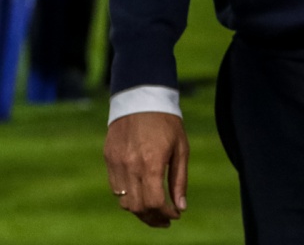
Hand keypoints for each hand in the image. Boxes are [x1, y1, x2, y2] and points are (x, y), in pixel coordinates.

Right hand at [104, 112, 188, 227]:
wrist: (141, 96)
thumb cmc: (166, 121)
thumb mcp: (181, 148)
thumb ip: (179, 180)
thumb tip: (181, 208)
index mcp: (152, 163)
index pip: (154, 203)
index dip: (165, 214)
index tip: (174, 216)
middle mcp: (131, 166)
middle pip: (138, 207)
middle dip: (153, 218)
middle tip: (165, 220)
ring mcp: (117, 163)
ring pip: (124, 202)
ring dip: (139, 211)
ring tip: (153, 210)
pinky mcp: (109, 158)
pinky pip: (115, 188)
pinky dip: (127, 196)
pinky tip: (139, 193)